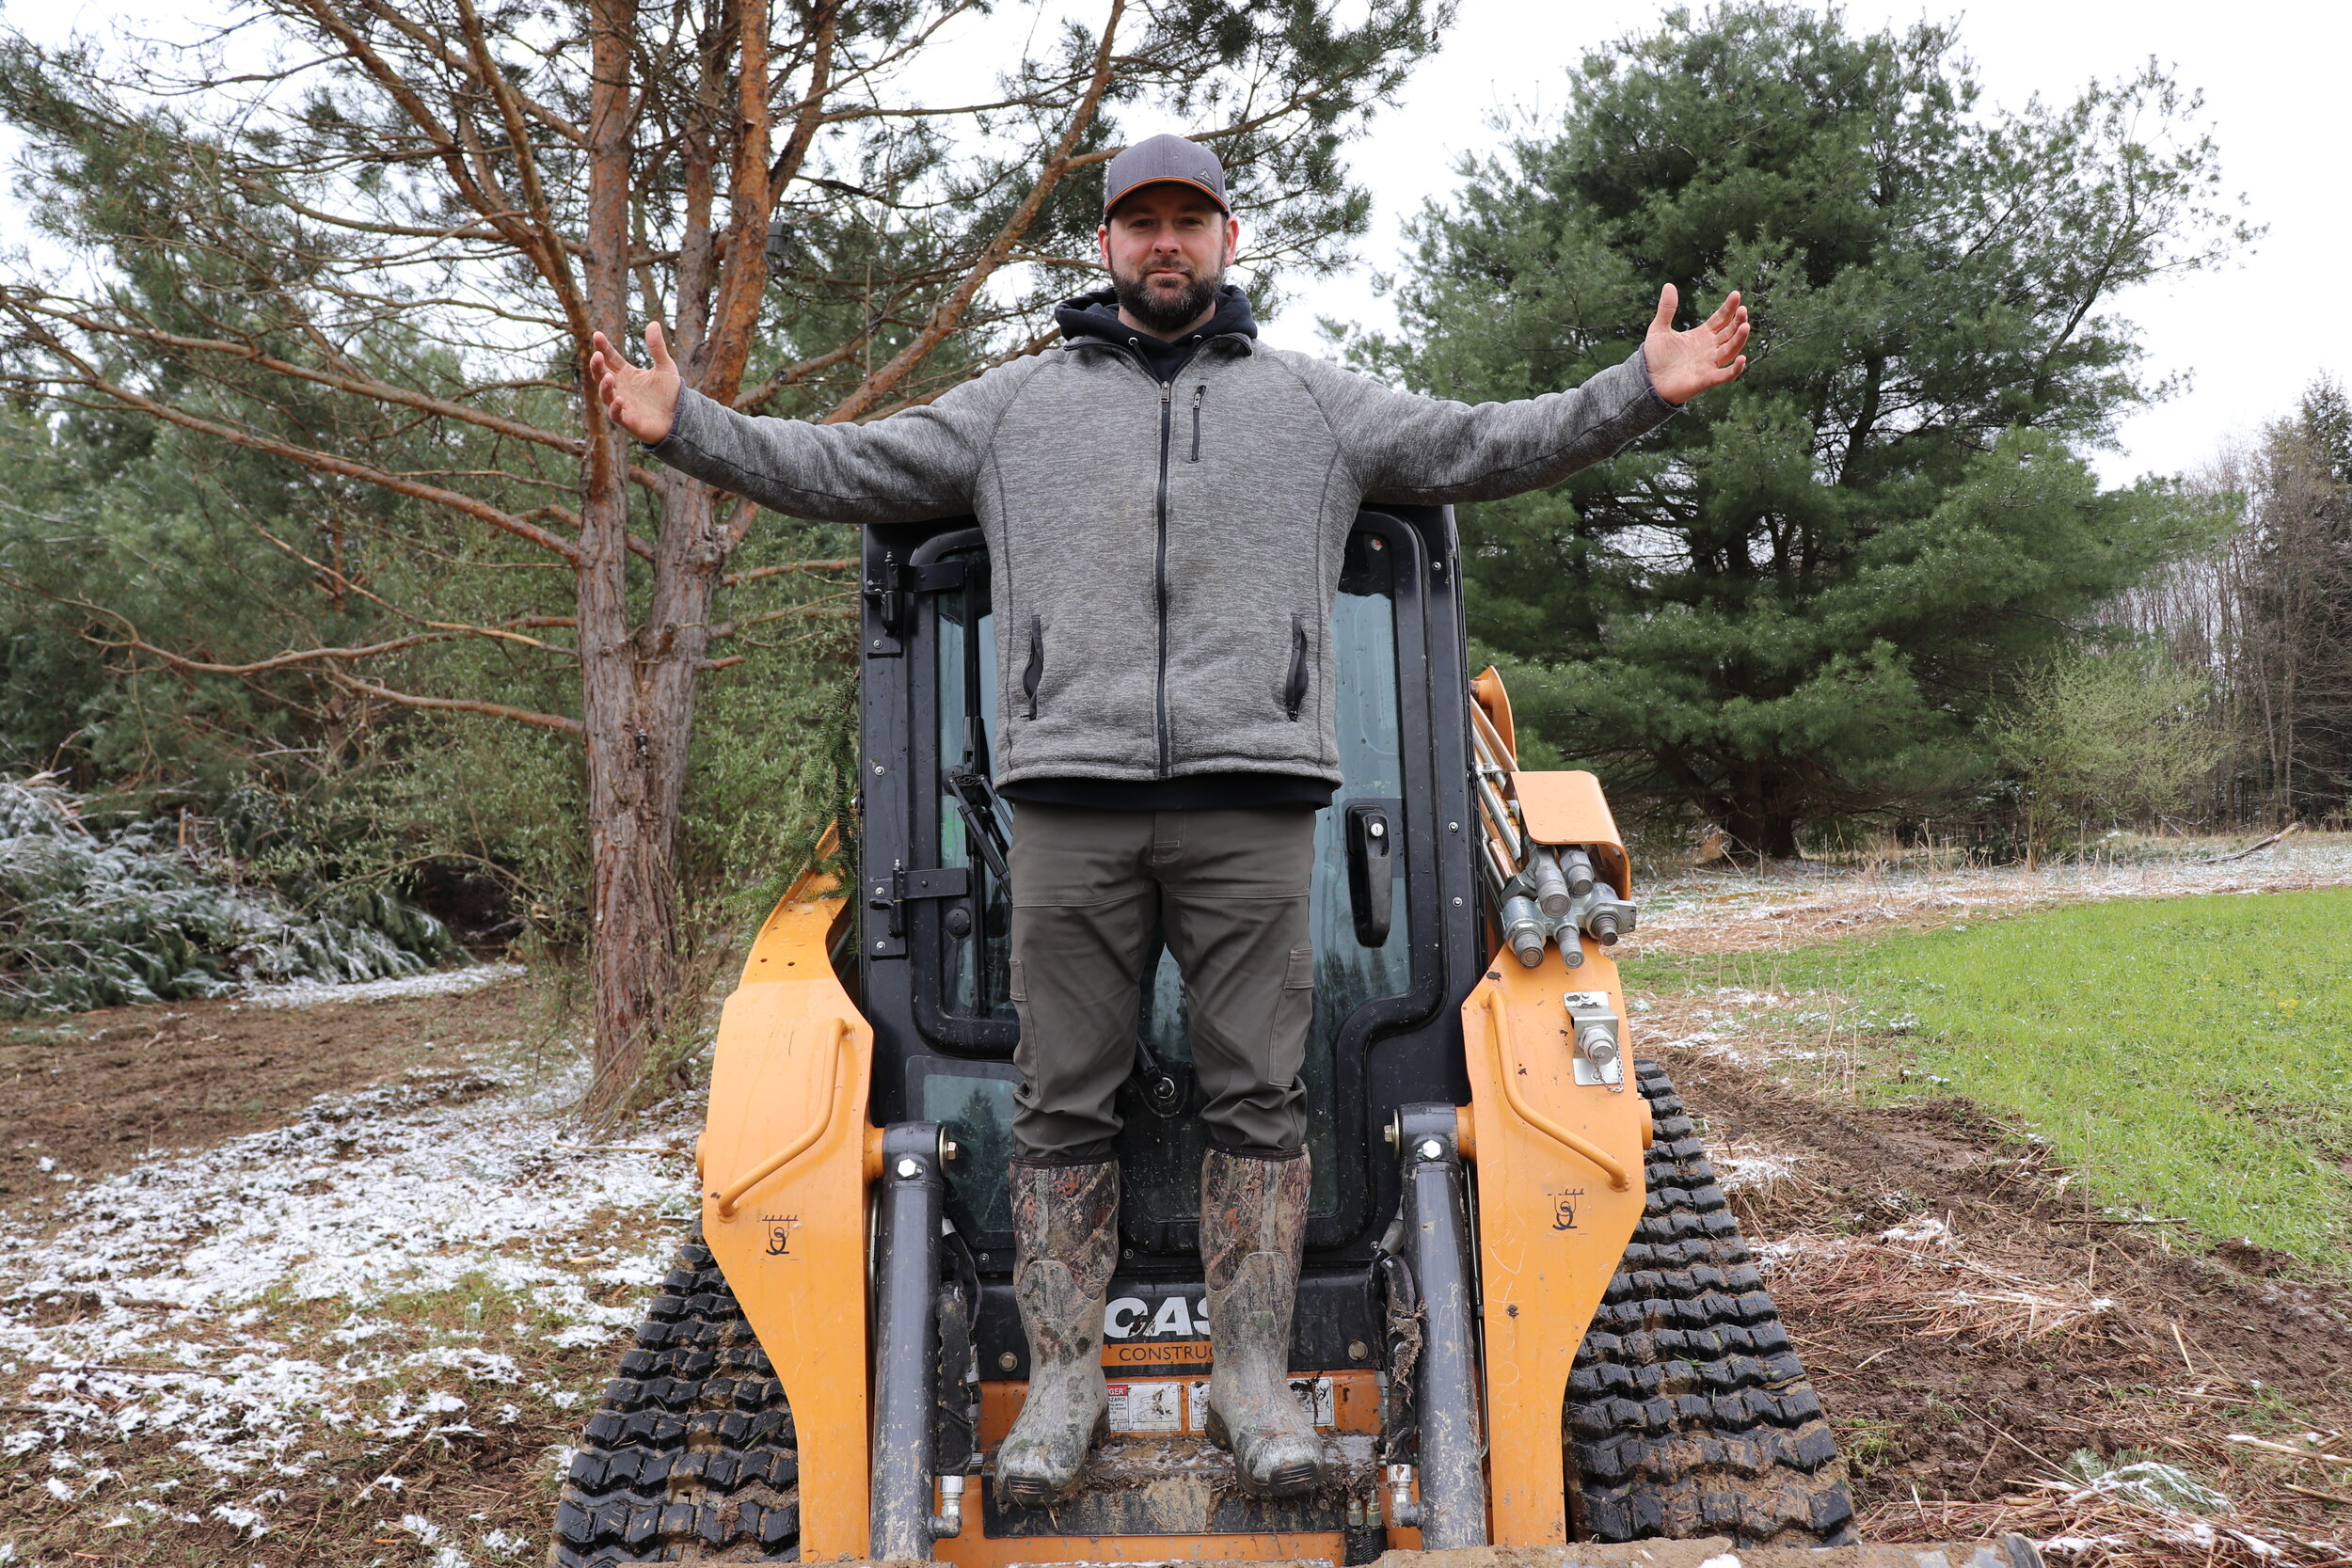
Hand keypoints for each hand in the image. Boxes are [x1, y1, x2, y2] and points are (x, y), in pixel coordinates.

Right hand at [588, 322, 681, 443]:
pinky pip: (617, 415)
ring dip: (605, 386)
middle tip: (596, 355)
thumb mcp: (666, 366)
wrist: (681, 418)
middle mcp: (621, 388)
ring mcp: (623, 405)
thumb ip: (657, 347)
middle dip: (596, 366)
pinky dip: (615, 408)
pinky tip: (619, 399)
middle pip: (601, 375)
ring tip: (609, 377)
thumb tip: (653, 322)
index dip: (603, 347)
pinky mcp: (629, 421)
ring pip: (605, 395)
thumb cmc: (670, 393)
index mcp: (627, 374)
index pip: (610, 358)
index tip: (597, 335)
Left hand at [1642, 285, 1748, 404]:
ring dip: (1739, 339)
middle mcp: (1710, 348)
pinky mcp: (1706, 379)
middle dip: (1737, 321)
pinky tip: (1742, 359)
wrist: (1647, 381)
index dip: (1729, 307)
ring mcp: (1710, 364)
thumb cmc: (1654, 357)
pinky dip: (1735, 369)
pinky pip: (1725, 375)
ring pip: (1731, 350)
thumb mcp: (1659, 329)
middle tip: (1742, 309)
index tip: (1736, 294)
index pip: (1721, 319)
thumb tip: (1668, 285)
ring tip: (1745, 325)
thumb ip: (1666, 309)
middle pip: (1730, 332)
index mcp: (1702, 335)